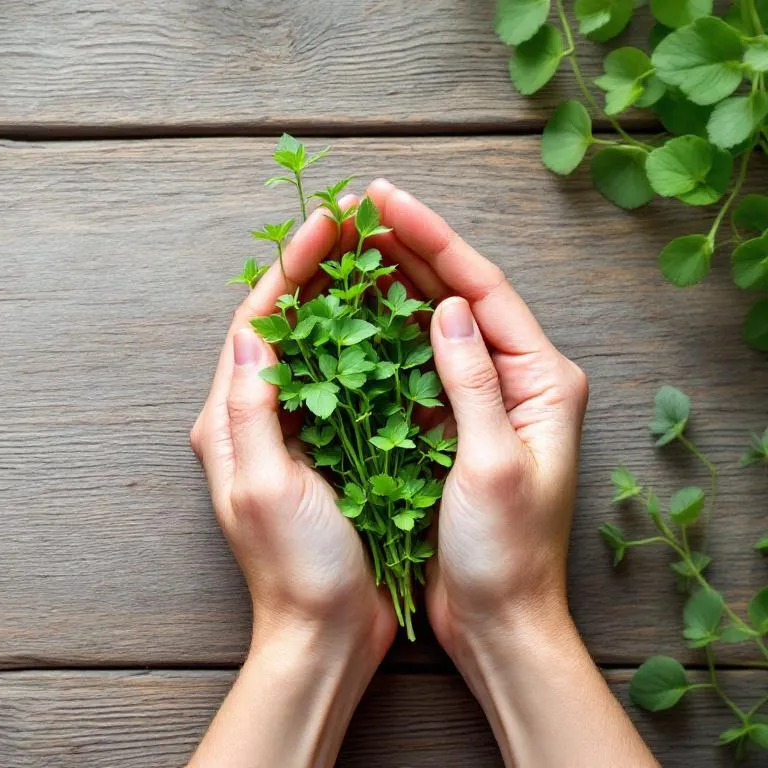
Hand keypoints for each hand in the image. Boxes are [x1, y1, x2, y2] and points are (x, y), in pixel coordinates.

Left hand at [187, 200, 394, 767]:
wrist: (325, 635)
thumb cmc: (294, 569)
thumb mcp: (262, 486)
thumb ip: (250, 410)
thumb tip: (252, 334)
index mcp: (228, 422)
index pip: (256, 323)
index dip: (290, 269)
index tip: (327, 225)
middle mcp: (253, 420)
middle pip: (284, 325)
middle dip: (316, 271)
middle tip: (356, 223)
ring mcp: (292, 436)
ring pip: (317, 347)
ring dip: (343, 299)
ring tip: (379, 253)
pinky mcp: (328, 453)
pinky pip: (347, 384)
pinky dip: (370, 347)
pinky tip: (400, 322)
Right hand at [362, 179, 586, 654]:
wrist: (497, 620)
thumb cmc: (506, 552)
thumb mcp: (492, 462)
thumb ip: (472, 382)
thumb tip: (448, 307)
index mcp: (544, 379)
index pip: (484, 287)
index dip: (432, 239)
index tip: (383, 202)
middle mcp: (515, 379)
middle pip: (456, 293)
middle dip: (405, 248)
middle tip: (354, 210)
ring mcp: (479, 401)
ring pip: (429, 323)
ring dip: (387, 283)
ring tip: (344, 244)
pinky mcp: (446, 426)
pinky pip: (409, 364)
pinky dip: (377, 334)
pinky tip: (344, 312)